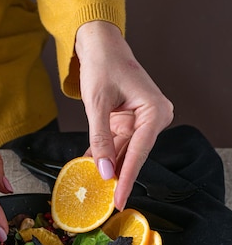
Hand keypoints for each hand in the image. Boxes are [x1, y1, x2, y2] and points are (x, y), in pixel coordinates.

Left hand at [75, 21, 173, 209]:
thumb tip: (102, 169)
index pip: (139, 151)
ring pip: (124, 151)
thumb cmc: (103, 64)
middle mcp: (153, 117)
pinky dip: (103, 153)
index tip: (120, 198)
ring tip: (95, 186)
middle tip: (108, 201)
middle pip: (134, 154)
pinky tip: (90, 166)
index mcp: (154, 110)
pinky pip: (116, 143)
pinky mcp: (128, 121)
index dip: (127, 177)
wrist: (99, 44)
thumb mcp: (97, 104)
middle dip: (118, 175)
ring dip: (107, 166)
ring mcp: (141, 120)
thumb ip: (100, 138)